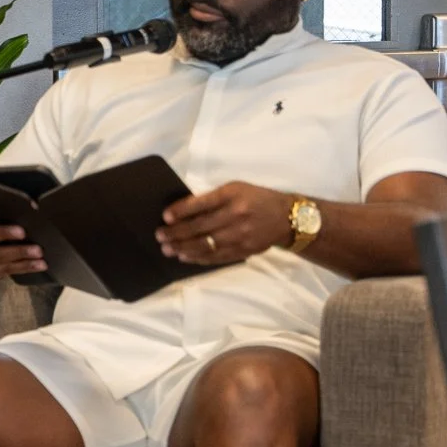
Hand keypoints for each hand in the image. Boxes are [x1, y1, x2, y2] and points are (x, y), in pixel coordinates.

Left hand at [157, 182, 292, 265]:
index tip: (165, 217)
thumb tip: (183, 211)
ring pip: (206, 245)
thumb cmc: (256, 198)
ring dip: (183, 248)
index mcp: (232, 195)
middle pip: (200, 227)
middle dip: (176, 233)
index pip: (201, 204)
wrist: (287, 217)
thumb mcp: (236, 189)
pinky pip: (217, 257)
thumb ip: (213, 198)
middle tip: (159, 236)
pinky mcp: (244, 250)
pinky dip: (199, 258)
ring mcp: (240, 235)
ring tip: (167, 249)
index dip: (181, 211)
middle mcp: (236, 215)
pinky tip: (185, 257)